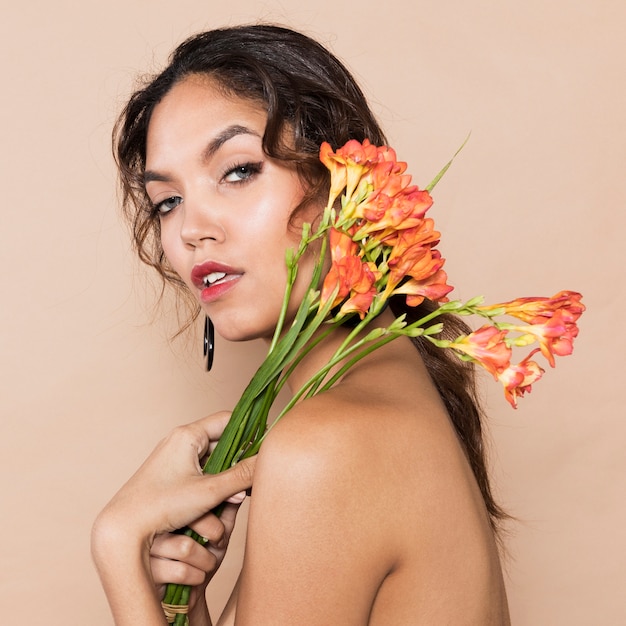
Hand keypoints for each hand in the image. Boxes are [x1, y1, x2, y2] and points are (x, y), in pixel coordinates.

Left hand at [91, 412, 254, 624]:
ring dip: (226, 478)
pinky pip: (201, 472)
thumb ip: (241, 476)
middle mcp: (181, 441)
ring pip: (213, 460)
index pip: (228, 420)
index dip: (250, 431)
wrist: (123, 529)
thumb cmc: (161, 505)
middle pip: (223, 442)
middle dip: (238, 463)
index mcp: (188, 435)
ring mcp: (175, 458)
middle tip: (250, 481)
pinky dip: (213, 485)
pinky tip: (218, 502)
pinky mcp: (172, 476)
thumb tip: (267, 462)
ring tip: (235, 497)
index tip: (265, 446)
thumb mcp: (208, 491)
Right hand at [149, 495, 242, 607]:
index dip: (216, 520)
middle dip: (214, 536)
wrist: (188, 593)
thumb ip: (228, 509)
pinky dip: (196, 577)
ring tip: (205, 564)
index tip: (219, 535)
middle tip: (215, 546)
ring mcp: (147, 544)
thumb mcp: (220, 529)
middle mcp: (155, 520)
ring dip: (206, 561)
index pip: (199, 498)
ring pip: (186, 547)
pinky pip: (180, 570)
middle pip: (193, 518)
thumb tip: (243, 488)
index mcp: (173, 504)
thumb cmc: (203, 555)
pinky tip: (194, 577)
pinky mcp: (146, 569)